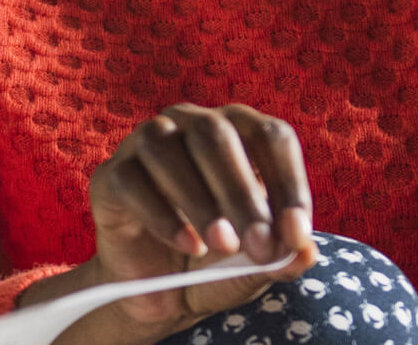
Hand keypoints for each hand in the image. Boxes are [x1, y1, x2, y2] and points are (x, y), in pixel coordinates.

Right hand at [68, 103, 319, 338]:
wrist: (162, 291)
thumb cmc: (218, 262)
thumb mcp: (258, 266)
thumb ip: (283, 258)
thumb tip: (306, 252)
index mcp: (239, 132)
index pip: (270, 136)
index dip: (288, 183)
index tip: (296, 234)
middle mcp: (191, 124)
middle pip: (216, 135)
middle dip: (242, 193)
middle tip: (260, 246)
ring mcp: (145, 144)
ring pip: (167, 148)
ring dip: (200, 200)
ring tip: (222, 245)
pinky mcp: (111, 176)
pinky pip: (132, 181)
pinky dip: (163, 216)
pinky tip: (188, 245)